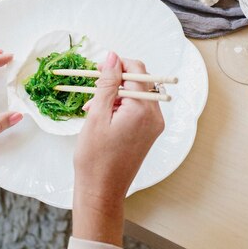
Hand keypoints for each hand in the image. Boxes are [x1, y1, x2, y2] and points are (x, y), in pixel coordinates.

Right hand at [73, 52, 163, 245]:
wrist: (101, 192)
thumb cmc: (95, 157)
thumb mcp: (97, 115)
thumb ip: (107, 83)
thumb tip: (113, 57)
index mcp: (144, 110)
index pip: (137, 71)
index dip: (117, 65)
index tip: (98, 70)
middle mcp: (155, 116)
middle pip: (139, 81)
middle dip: (115, 81)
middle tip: (92, 90)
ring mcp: (153, 126)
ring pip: (136, 95)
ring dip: (115, 94)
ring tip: (92, 107)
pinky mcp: (147, 133)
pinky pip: (136, 109)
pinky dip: (120, 107)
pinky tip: (101, 116)